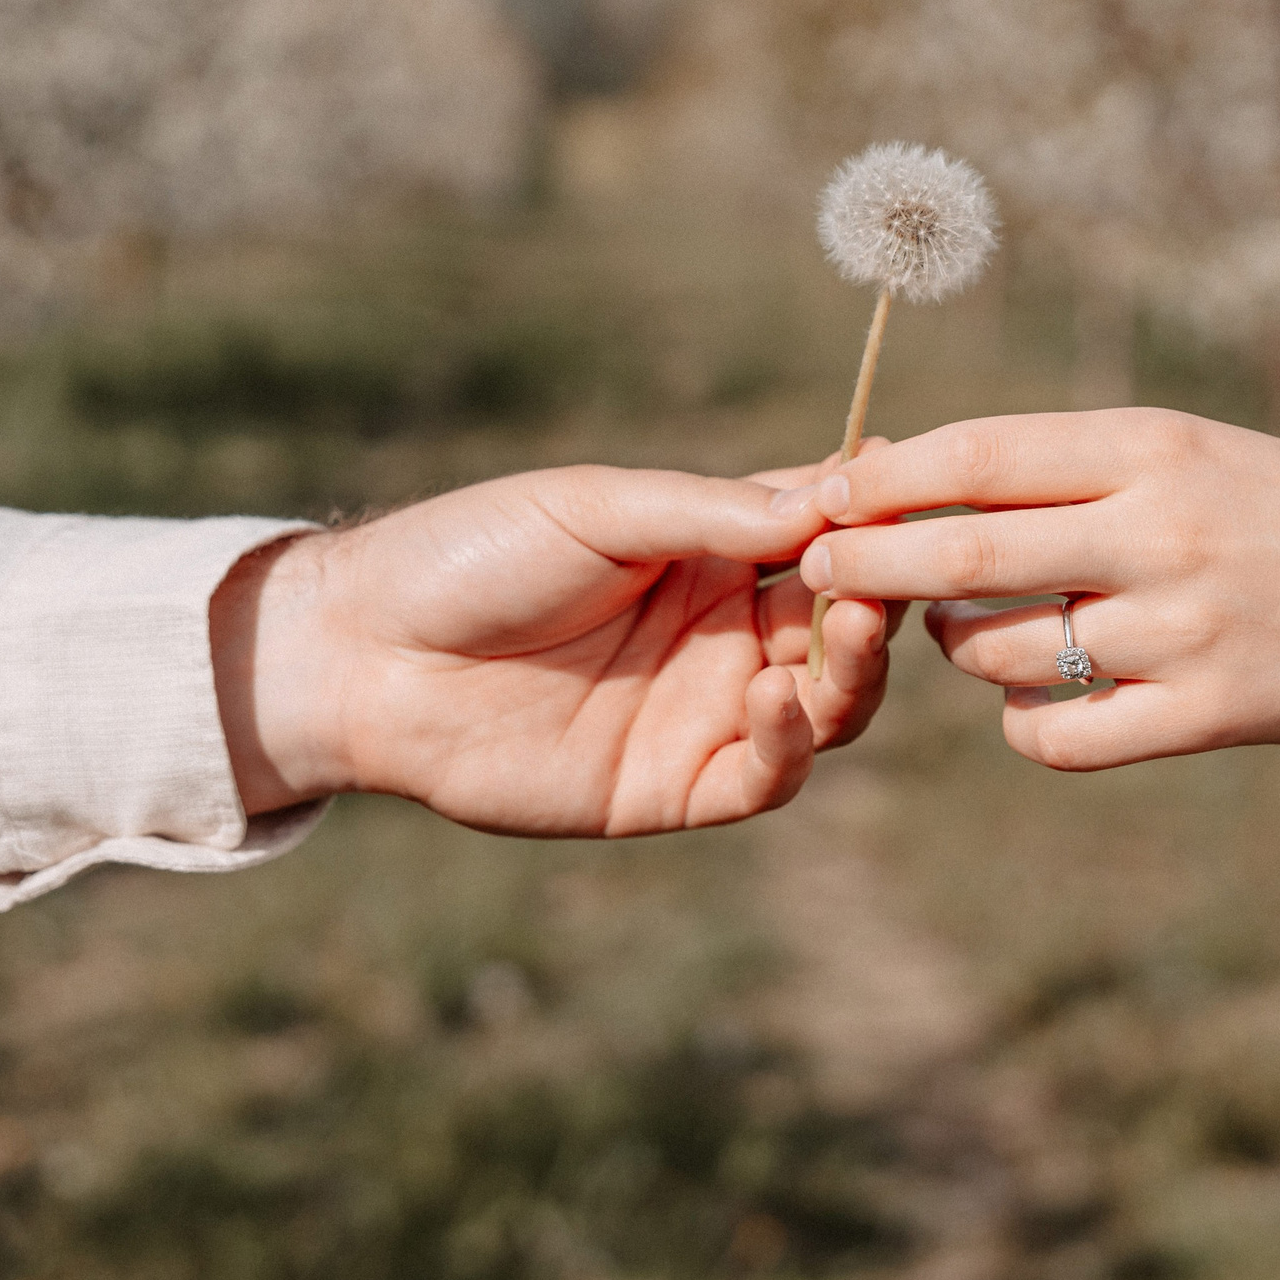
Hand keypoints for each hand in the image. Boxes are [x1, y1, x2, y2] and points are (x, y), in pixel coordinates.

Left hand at [212, 459, 899, 834]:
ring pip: (828, 703)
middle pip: (844, 621)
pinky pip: (764, 777)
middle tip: (887, 573)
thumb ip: (710, 513)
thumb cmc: (473, 558)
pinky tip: (776, 701)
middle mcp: (723, 632)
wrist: (367, 658)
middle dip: (876, 596)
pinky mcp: (673, 787)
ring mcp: (704, 711)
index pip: (820, 533)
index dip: (871, 518)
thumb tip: (830, 504)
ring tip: (847, 628)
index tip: (912, 492)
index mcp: (709, 551)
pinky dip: (790, 743)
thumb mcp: (597, 511)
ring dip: (853, 668)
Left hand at [796, 410, 1279, 769]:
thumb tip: (911, 477)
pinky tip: (1035, 702)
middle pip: (966, 556)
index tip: (825, 492)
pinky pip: (1060, 736)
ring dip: (960, 649)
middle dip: (870, 563)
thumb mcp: (1186, 449)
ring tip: (974, 633)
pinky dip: (1025, 724)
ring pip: (1001, 654)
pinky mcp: (1206, 714)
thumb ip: (1066, 466)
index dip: (886, 479)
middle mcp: (1164, 532)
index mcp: (1153, 447)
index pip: (981, 456)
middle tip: (818, 569)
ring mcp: (1185, 629)